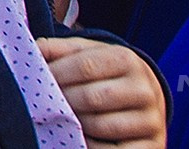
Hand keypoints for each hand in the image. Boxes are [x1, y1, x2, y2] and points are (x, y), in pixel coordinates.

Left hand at [37, 38, 166, 148]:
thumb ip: (61, 50)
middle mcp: (145, 89)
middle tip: (42, 105)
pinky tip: (78, 138)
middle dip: (62, 101)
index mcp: (128, 60)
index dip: (56, 74)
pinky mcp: (153, 146)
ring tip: (60, 119)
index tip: (35, 81)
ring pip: (101, 126)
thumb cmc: (106, 74)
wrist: (145, 98)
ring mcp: (151, 120)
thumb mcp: (88, 54)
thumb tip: (35, 50)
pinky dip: (90, 146)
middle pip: (92, 98)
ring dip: (74, 125)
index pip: (85, 66)